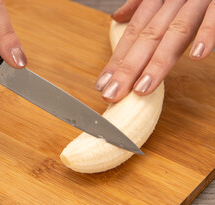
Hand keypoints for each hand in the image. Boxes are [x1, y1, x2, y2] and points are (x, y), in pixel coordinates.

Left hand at [95, 0, 214, 102]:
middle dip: (127, 69)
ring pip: (174, 32)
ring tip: (142, 88)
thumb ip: (142, 3)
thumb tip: (118, 16)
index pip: (132, 33)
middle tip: (112, 94)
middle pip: (146, 38)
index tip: (102, 84)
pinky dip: (207, 33)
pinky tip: (198, 56)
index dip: (116, 60)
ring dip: (157, 62)